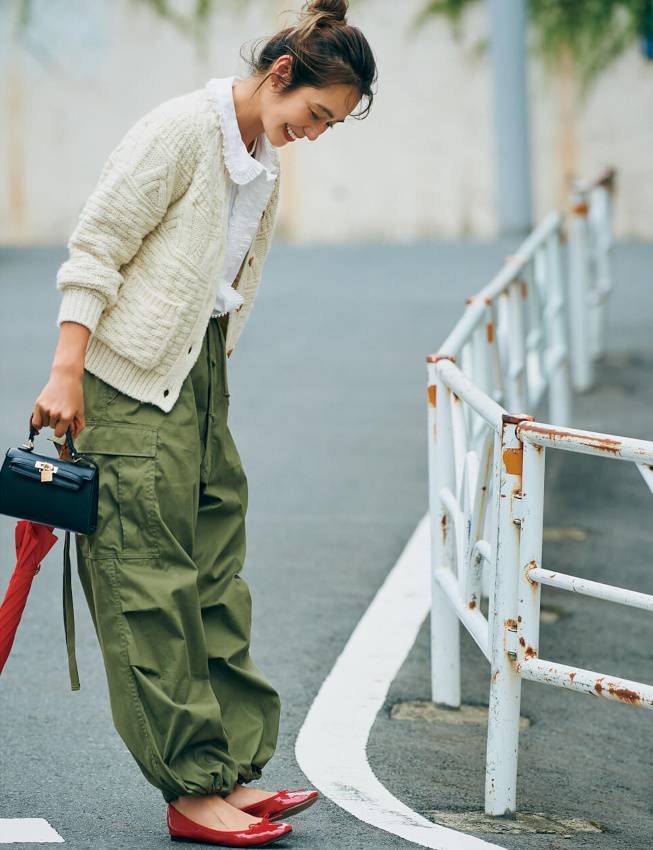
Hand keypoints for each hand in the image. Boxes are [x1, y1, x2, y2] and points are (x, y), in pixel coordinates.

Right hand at [31, 322, 89, 438]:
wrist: (65, 378)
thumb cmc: (74, 394)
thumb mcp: (80, 410)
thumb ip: (79, 426)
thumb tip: (73, 437)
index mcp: (67, 416)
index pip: (59, 433)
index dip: (61, 430)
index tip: (62, 426)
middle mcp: (55, 413)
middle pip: (52, 427)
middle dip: (56, 422)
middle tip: (60, 411)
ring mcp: (45, 409)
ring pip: (44, 424)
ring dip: (48, 420)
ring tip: (54, 408)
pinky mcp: (38, 404)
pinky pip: (35, 421)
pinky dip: (39, 421)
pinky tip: (43, 416)